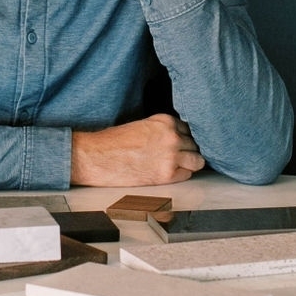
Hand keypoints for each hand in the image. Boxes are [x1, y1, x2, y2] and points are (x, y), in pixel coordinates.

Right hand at [70, 114, 205, 185]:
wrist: (97, 156)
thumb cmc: (114, 142)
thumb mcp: (142, 126)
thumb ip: (162, 130)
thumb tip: (176, 138)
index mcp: (164, 120)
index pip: (189, 128)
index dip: (184, 138)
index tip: (181, 144)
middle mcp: (171, 135)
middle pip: (195, 144)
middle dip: (188, 151)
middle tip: (179, 157)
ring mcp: (171, 155)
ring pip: (197, 160)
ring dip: (190, 164)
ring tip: (178, 166)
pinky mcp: (167, 174)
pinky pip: (187, 175)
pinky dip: (181, 175)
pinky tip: (169, 174)